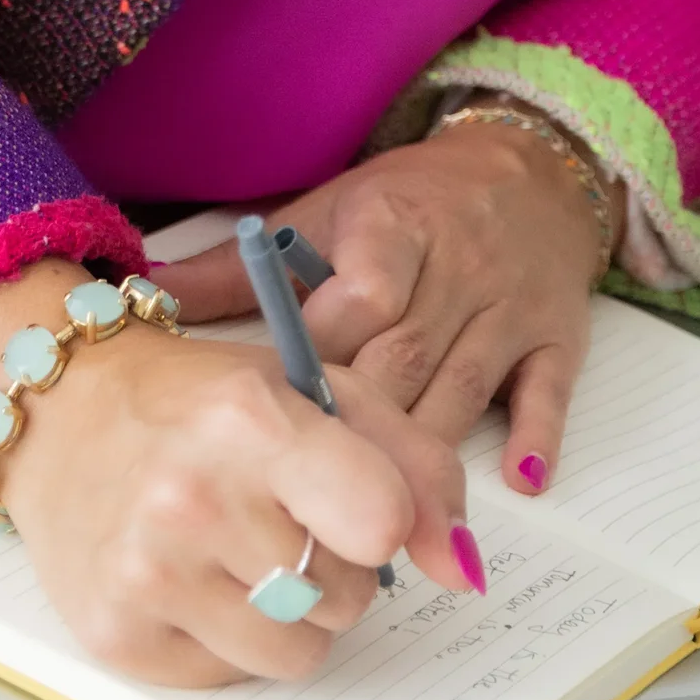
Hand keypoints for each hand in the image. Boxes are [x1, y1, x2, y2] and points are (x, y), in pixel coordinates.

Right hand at [0, 264, 473, 687]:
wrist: (62, 412)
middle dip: (335, 565)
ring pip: (298, 655)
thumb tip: (465, 567)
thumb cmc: (202, 400)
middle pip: (347, 599)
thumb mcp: (319, 391)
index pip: (379, 522)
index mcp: (251, 421)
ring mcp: (147, 575)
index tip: (359, 504)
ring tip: (240, 553)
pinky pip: (232, 678)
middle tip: (280, 516)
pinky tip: (192, 580)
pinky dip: (228, 640)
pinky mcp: (115, 638)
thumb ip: (414, 467)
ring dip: (290, 616)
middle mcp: (192, 500)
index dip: (385, 521)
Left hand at [179, 113, 621, 494]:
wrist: (528, 168)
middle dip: (356, 436)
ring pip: (464, 388)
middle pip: (403, 359)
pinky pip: (549, 392)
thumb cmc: (408, 205)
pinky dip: (535, 438)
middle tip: (304, 507)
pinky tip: (515, 484)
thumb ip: (239, 266)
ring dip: (422, 461)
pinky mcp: (558, 336)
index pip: (357, 298)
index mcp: (393, 227)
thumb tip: (142, 294)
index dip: (318, 359)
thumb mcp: (323, 213)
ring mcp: (510, 305)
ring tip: (376, 531)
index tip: (276, 419)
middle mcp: (457, 267)